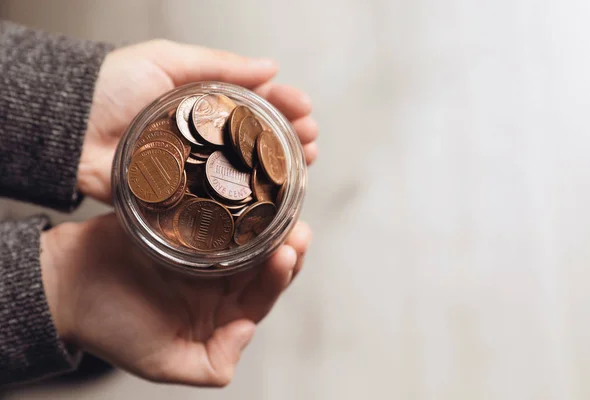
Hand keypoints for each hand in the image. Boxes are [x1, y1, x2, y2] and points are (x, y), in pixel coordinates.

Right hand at [40, 213, 310, 385]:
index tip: (288, 253)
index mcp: (221, 313)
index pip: (262, 296)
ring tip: (282, 202)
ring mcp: (205, 247)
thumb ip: (210, 364)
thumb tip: (246, 331)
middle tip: (298, 226)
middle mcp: (220, 279)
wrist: (66, 284)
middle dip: (286, 245)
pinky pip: (219, 208)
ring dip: (269, 219)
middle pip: (266, 262)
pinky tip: (250, 185)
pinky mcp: (188, 218)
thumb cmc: (110, 327)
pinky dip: (236, 198)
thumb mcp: (161, 361)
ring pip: (250, 233)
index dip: (279, 277)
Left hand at [78, 40, 318, 203]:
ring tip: (304, 167)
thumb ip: (219, 65)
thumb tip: (270, 66)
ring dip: (281, 173)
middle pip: (261, 143)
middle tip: (311, 140)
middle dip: (292, 141)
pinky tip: (273, 204)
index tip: (304, 109)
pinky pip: (222, 205)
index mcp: (207, 107)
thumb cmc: (111, 87)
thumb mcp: (167, 60)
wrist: (69, 129)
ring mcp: (198, 172)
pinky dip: (250, 207)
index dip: (285, 107)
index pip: (258, 106)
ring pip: (250, 176)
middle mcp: (208, 141)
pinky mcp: (184, 200)